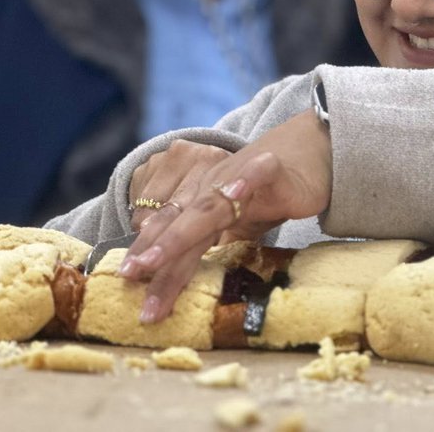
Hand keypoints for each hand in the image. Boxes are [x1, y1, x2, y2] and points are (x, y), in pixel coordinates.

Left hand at [116, 109, 331, 323]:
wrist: (308, 151)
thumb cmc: (270, 192)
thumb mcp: (236, 224)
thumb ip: (208, 242)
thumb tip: (178, 275)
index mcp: (200, 201)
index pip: (169, 231)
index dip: (147, 254)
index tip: (125, 283)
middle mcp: (211, 187)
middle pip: (179, 225)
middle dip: (154, 253)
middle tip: (130, 278)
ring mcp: (237, 175)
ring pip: (206, 206)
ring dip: (179, 232)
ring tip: (155, 258)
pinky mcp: (269, 167)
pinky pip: (255, 174)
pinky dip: (244, 181)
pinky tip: (235, 193)